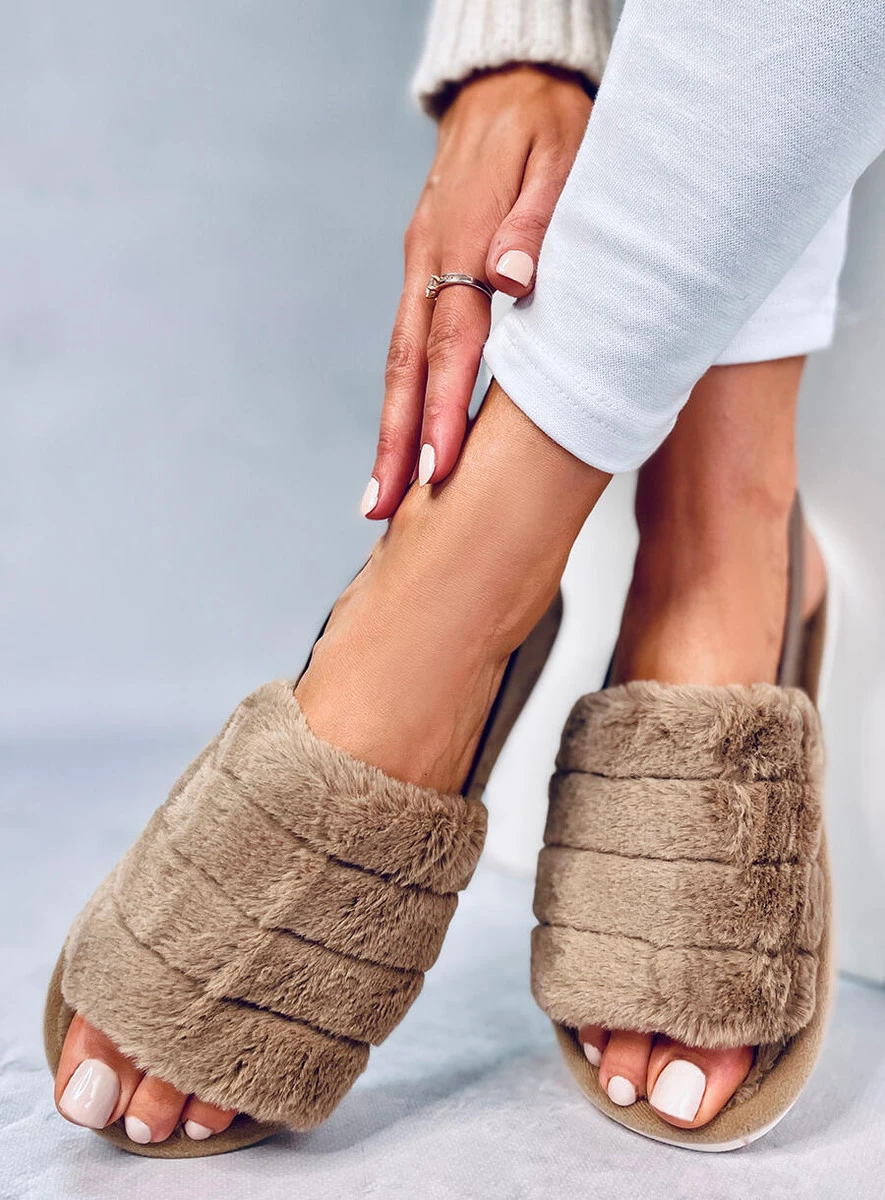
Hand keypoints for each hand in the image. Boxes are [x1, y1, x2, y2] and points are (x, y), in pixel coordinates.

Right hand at [362, 65, 592, 518]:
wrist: (509, 84)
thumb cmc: (549, 122)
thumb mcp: (563, 155)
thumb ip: (538, 219)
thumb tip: (510, 280)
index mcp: (463, 241)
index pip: (453, 341)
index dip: (446, 407)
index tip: (440, 466)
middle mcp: (430, 261)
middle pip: (408, 365)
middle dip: (397, 440)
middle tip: (384, 506)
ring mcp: (421, 267)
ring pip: (400, 360)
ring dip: (390, 429)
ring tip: (380, 495)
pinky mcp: (424, 270)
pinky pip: (408, 342)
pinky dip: (403, 396)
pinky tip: (403, 435)